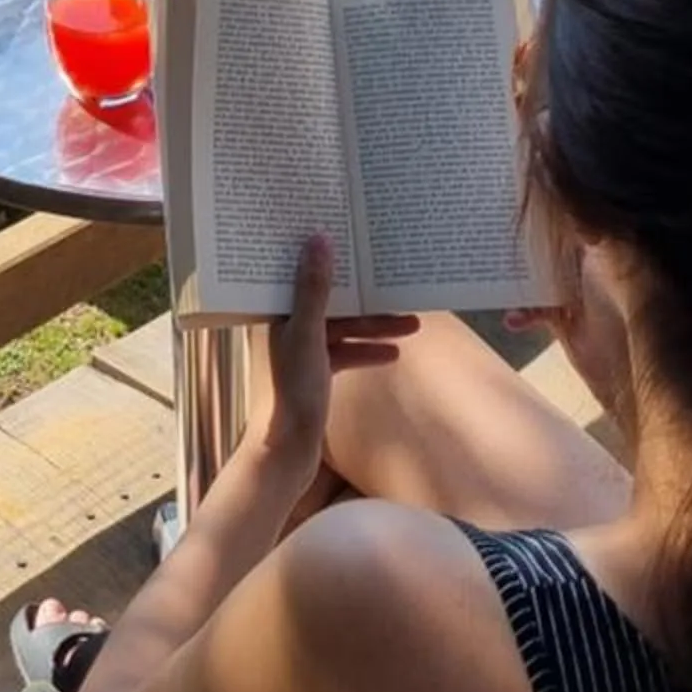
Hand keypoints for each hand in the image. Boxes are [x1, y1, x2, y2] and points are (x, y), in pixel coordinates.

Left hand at [254, 233, 416, 485]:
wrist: (288, 452)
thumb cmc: (293, 392)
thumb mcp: (308, 335)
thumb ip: (314, 290)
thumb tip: (319, 240)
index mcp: (278, 312)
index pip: (303, 273)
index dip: (327, 257)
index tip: (355, 243)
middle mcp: (287, 326)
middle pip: (332, 301)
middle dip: (366, 298)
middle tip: (399, 286)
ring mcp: (302, 350)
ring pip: (344, 328)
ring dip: (376, 326)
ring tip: (413, 324)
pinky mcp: (315, 373)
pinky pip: (346, 352)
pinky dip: (367, 351)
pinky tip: (394, 354)